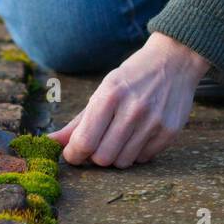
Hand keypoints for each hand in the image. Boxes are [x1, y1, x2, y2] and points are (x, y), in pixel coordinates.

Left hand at [49, 32, 209, 167]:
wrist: (175, 60)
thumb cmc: (132, 76)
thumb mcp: (103, 90)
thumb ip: (78, 121)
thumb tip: (49, 142)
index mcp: (110, 95)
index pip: (84, 141)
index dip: (73, 154)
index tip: (73, 153)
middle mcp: (133, 109)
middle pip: (102, 158)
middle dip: (95, 156)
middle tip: (99, 142)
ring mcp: (153, 122)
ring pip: (123, 162)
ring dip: (116, 155)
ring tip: (120, 136)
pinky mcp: (169, 132)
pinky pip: (143, 159)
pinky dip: (136, 152)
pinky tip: (139, 134)